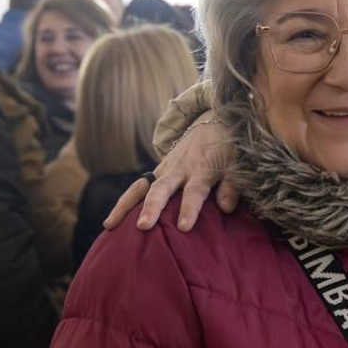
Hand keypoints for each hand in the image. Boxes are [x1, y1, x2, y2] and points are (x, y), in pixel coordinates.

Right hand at [102, 112, 239, 232]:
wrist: (214, 120)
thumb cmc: (228, 149)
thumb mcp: (237, 165)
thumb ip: (232, 186)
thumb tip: (226, 208)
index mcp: (202, 169)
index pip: (194, 192)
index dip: (190, 209)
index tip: (183, 227)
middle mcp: (179, 169)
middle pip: (162, 189)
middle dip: (152, 207)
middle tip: (142, 226)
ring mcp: (165, 168)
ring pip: (141, 187)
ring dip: (125, 206)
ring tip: (110, 225)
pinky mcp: (157, 170)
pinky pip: (138, 186)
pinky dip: (125, 202)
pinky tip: (111, 221)